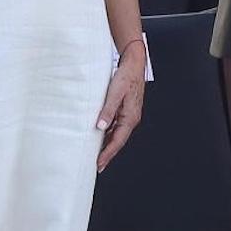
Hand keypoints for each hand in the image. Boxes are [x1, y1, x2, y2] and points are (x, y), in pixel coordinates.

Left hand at [94, 44, 147, 171]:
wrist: (134, 63)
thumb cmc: (126, 76)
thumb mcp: (115, 93)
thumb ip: (108, 110)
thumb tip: (101, 128)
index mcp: (130, 117)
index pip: (117, 141)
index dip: (107, 154)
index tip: (99, 164)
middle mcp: (131, 119)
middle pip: (118, 141)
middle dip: (108, 154)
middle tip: (97, 166)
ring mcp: (128, 115)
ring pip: (117, 135)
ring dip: (108, 145)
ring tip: (97, 155)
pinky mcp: (125, 110)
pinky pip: (116, 127)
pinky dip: (109, 134)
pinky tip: (101, 137)